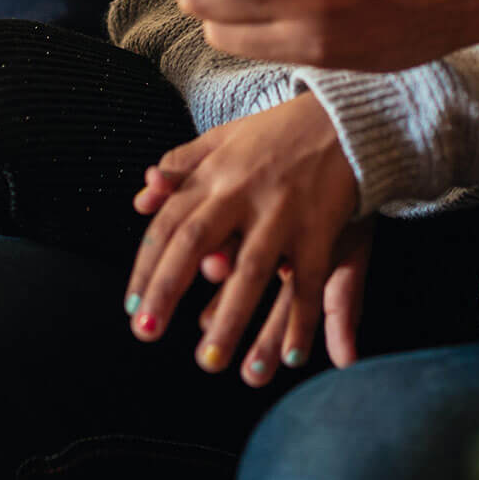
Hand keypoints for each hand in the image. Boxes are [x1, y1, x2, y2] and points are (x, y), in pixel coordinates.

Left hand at [124, 92, 361, 380]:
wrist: (346, 117)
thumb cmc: (279, 133)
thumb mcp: (225, 137)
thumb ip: (182, 166)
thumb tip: (140, 198)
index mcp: (216, 173)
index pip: (169, 221)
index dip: (148, 265)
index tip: (133, 308)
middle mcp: (243, 192)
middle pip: (196, 241)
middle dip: (168, 288)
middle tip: (145, 334)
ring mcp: (283, 211)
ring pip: (250, 270)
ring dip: (230, 318)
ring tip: (210, 361)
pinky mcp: (320, 226)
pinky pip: (308, 281)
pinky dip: (302, 321)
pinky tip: (292, 359)